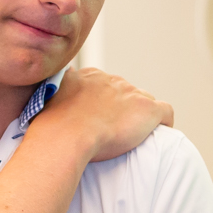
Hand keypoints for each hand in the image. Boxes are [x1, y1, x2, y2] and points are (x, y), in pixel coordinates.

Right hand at [45, 66, 171, 162]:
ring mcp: (131, 94)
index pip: (104, 85)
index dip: (104, 103)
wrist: (66, 136)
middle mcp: (112, 80)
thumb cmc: (51, 126)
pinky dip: (164, 122)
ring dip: (140, 116)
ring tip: (134, 135)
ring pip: (144, 101)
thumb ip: (56, 93)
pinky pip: (165, 112)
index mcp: (90, 77)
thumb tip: (54, 93)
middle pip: (124, 92)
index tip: (99, 118)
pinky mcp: (147, 109)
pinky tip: (159, 134)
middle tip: (114, 131)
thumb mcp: (47, 100)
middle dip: (122, 109)